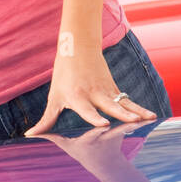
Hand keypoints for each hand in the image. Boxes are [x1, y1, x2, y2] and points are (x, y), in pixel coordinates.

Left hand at [24, 46, 156, 136]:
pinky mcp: (115, 90)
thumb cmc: (64, 75)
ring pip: (124, 103)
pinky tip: (150, 115)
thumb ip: (46, 119)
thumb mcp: (54, 97)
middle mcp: (94, 94)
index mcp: (77, 96)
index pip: (87, 109)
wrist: (79, 47)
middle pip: (110, 106)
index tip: (105, 123)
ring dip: (137, 111)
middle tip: (134, 121)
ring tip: (149, 118)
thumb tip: (30, 135)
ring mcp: (107, 91)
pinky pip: (128, 101)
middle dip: (122, 115)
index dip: (95, 117)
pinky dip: (139, 108)